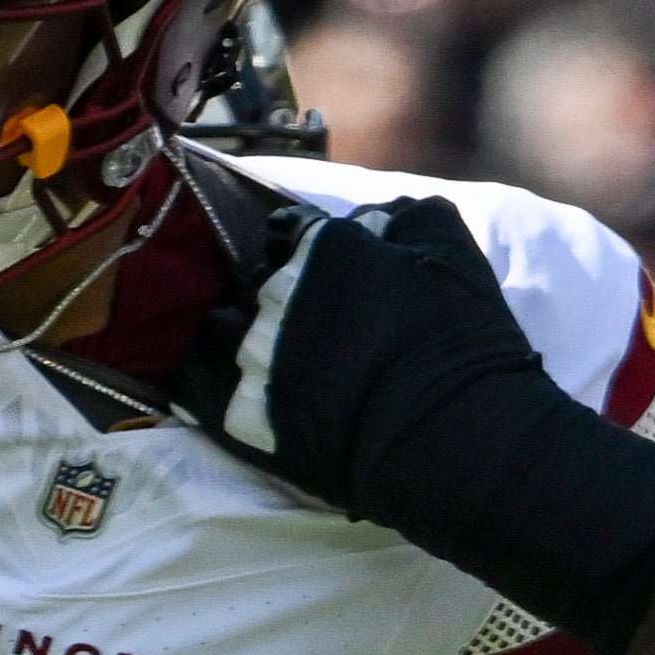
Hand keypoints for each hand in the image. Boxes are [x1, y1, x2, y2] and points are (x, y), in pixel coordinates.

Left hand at [175, 178, 552, 498]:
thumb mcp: (450, 248)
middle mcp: (276, 292)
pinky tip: (220, 388)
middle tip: (313, 328)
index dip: (306, 253)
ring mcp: (254, 355)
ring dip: (247, 339)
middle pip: (261, 284)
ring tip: (275, 364)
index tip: (323, 277)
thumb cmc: (460, 342)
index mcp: (322, 245)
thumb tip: (372, 219)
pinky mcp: (241, 414)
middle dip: (281, 298)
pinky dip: (201, 382)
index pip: (291, 232)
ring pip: (226, 330)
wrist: (447, 439)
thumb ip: (404, 216)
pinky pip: (194, 386)